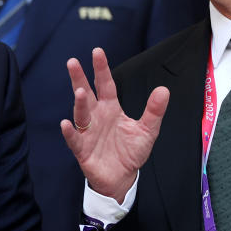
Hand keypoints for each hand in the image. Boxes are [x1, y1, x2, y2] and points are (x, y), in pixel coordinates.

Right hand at [59, 47, 168, 202]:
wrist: (122, 178)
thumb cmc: (131, 152)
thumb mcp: (147, 130)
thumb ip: (154, 111)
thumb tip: (164, 89)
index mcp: (111, 108)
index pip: (105, 85)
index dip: (101, 69)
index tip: (97, 52)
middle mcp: (97, 117)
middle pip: (87, 94)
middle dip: (79, 78)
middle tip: (73, 62)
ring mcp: (88, 132)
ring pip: (81, 114)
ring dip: (79, 103)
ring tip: (80, 91)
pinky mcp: (82, 150)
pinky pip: (74, 139)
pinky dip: (70, 132)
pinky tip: (66, 123)